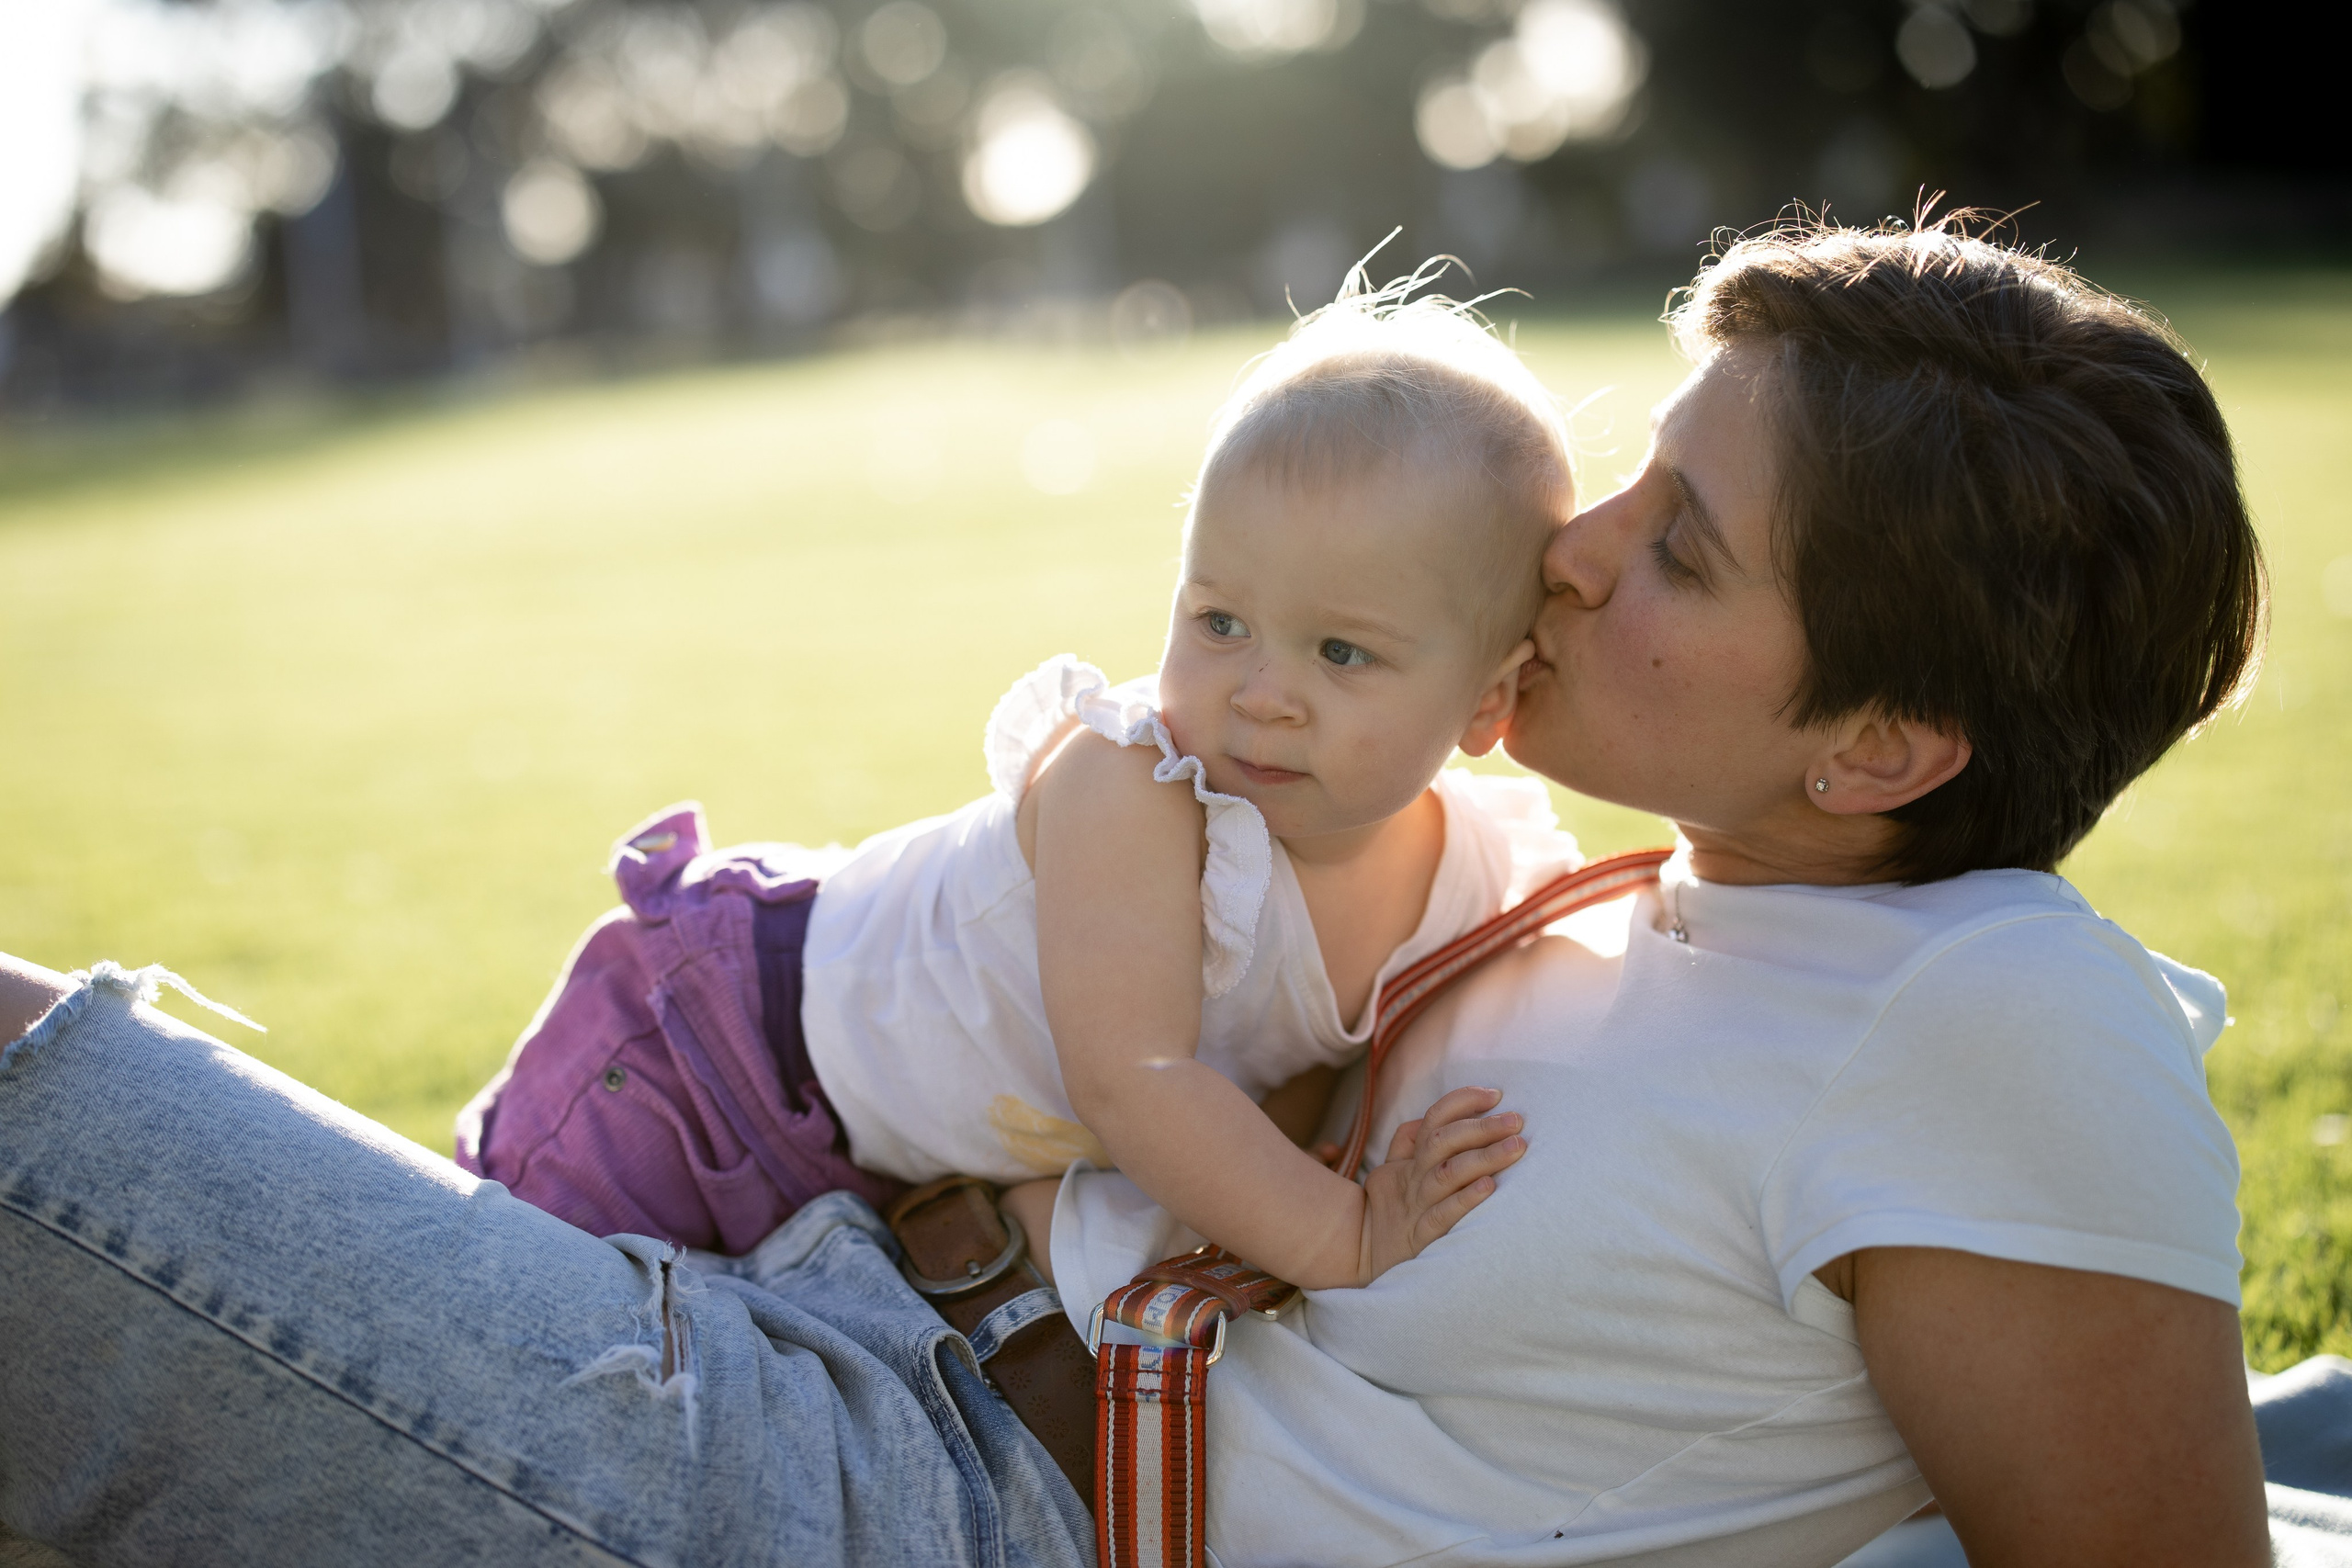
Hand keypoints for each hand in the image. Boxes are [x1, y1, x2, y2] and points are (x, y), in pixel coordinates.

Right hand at [1357, 1086, 1524, 1283]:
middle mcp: (1413, 1178)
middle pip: (1443, 1142)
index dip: (1461, 1101)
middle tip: (1516, 1121)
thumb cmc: (1390, 1210)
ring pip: (1448, 1174)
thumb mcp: (1392, 1171)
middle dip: (1481, 1127)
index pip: (1434, 1120)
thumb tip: (1433, 1115)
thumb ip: (1408, 1141)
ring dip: (1484, 1157)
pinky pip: (1443, 1215)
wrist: (1363, 1257)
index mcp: (1410, 1161)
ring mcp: (1417, 1206)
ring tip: (1516, 1147)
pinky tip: (1489, 1187)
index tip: (1495, 1094)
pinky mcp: (1421, 1237)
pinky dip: (1465, 1199)